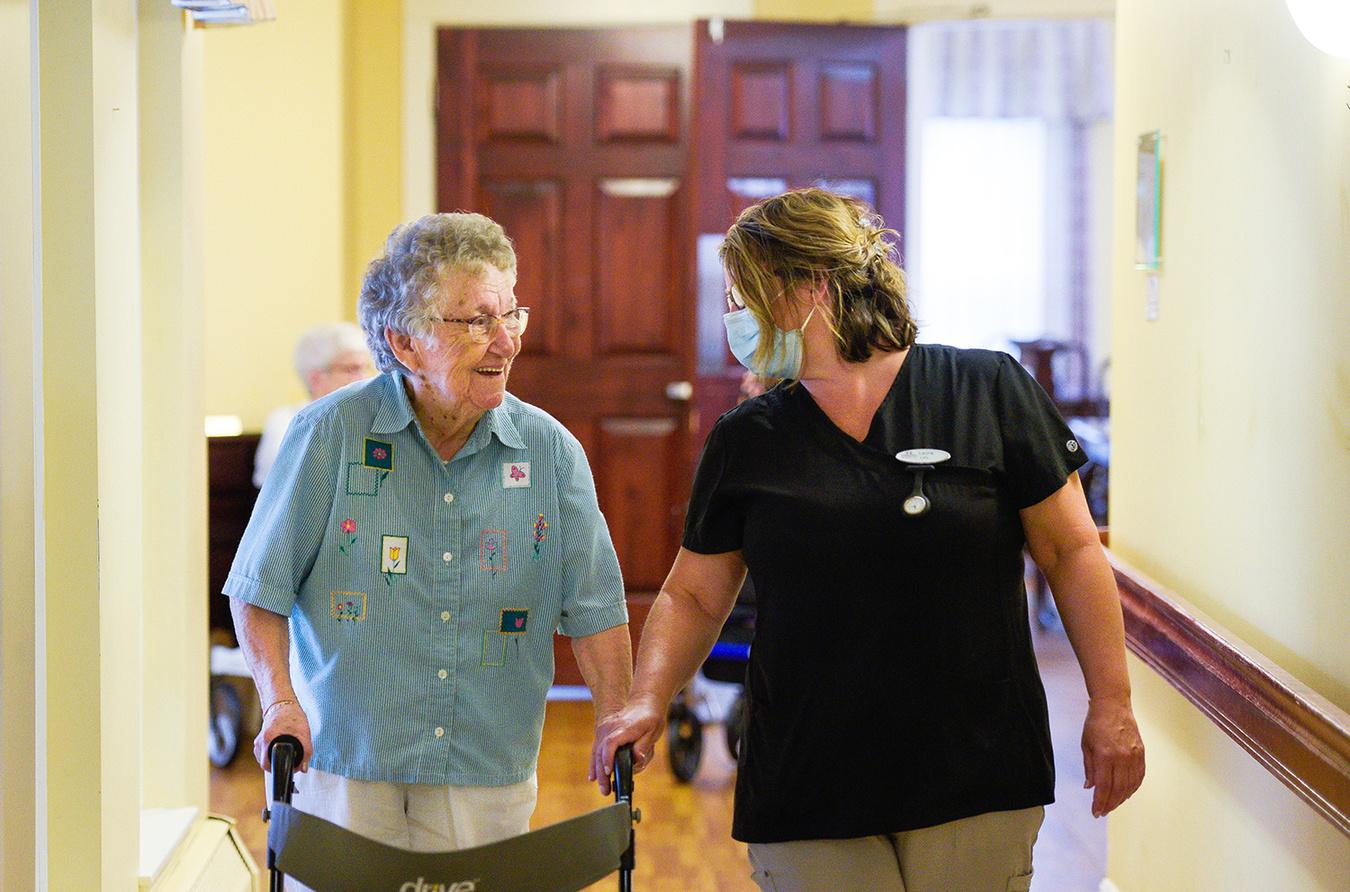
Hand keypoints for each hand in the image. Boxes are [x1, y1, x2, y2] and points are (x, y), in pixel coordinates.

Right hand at [254, 700, 312, 772]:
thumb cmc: (292, 717)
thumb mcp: (304, 733)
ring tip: (285, 753)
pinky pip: (264, 754)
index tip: (287, 768)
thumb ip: (305, 752)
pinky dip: (272, 754)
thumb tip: (303, 768)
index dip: (279, 769)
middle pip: (266, 764)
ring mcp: (258, 742)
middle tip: (289, 760)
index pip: (268, 765)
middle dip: (278, 765)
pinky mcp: (259, 741)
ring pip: (264, 760)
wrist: (283, 705)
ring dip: (275, 759)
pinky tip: (280, 749)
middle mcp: (260, 742)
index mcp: (269, 738)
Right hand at [589, 695, 665, 795]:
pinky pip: (596, 748)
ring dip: (597, 771)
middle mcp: (611, 727)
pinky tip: (593, 776)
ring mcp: (605, 728)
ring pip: (596, 751)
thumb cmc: (651, 717)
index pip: (611, 743)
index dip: (608, 759)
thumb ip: (644, 746)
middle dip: (602, 772)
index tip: (609, 772)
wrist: (645, 702)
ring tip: (603, 787)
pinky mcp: (604, 732)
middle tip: (606, 789)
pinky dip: (595, 763)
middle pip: (601, 751)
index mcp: (624, 727)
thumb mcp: (653, 731)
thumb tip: (637, 759)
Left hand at [1081, 698, 1143, 816]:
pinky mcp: (1141, 753)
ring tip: (1113, 804)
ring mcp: (1134, 756)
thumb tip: (1090, 787)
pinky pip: (1139, 776)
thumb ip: (1089, 768)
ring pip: (1130, 785)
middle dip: (1110, 803)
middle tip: (1103, 811)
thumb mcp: (1086, 745)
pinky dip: (1133, 788)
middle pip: (1118, 789)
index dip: (1100, 802)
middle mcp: (1122, 758)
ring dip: (1122, 798)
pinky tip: (1126, 793)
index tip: (1096, 812)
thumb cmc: (1095, 724)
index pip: (1103, 786)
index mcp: (1105, 756)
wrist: (1113, 705)